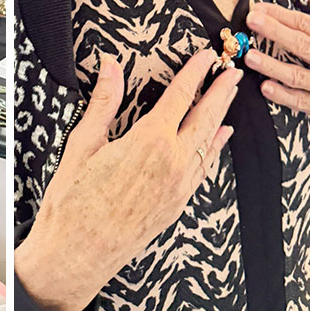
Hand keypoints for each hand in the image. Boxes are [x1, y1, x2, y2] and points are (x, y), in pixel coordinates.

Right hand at [14, 49, 240, 310]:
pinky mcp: (177, 204)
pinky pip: (204, 169)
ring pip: (209, 142)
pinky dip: (215, 149)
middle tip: (234, 72)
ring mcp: (179, 186)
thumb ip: (103, 103)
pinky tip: (220, 139)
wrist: (78, 254)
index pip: (180, 96)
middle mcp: (173, 162)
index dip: (195, 72)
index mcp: (150, 141)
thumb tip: (111, 67)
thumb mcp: (83, 144)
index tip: (207, 56)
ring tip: (230, 98)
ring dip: (221, 116)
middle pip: (205, 117)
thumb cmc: (74, 202)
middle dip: (221, 91)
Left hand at [243, 0, 309, 121]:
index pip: (307, 24)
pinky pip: (302, 102)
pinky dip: (283, 96)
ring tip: (250, 57)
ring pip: (298, 76)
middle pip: (302, 46)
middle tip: (252, 21)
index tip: (259, 8)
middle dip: (274, 31)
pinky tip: (266, 87)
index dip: (281, 15)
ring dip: (272, 66)